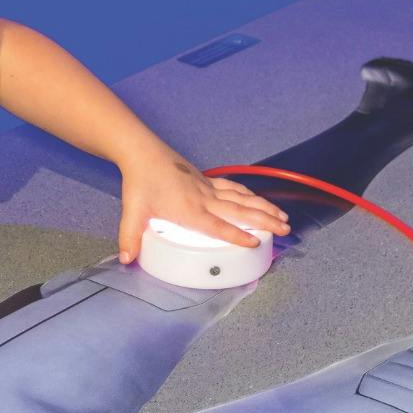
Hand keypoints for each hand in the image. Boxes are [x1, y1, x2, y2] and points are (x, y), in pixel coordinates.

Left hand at [116, 149, 289, 264]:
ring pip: (242, 198)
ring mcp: (207, 188)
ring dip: (264, 208)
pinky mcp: (206, 179)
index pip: (218, 226)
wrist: (142, 152)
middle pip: (240, 211)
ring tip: (283, 217)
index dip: (237, 235)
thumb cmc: (139, 182)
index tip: (256, 243)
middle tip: (286, 229)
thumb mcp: (133, 212)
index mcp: (189, 211)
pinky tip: (258, 199)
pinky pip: (233, 188)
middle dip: (265, 221)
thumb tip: (126, 260)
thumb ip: (131, 237)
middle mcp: (204, 199)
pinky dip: (248, 194)